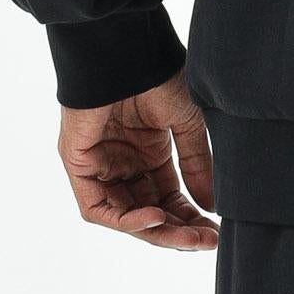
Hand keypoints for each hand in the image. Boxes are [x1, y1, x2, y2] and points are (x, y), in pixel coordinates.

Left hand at [58, 70, 217, 250]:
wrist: (127, 51)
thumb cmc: (157, 76)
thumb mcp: (186, 124)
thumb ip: (196, 165)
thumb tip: (211, 205)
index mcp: (148, 151)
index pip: (168, 197)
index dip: (189, 217)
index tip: (214, 232)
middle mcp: (123, 162)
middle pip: (149, 211)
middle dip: (177, 230)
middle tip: (205, 242)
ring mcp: (100, 166)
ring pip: (126, 214)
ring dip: (156, 230)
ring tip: (187, 237)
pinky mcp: (79, 165)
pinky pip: (99, 207)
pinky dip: (127, 219)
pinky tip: (156, 218)